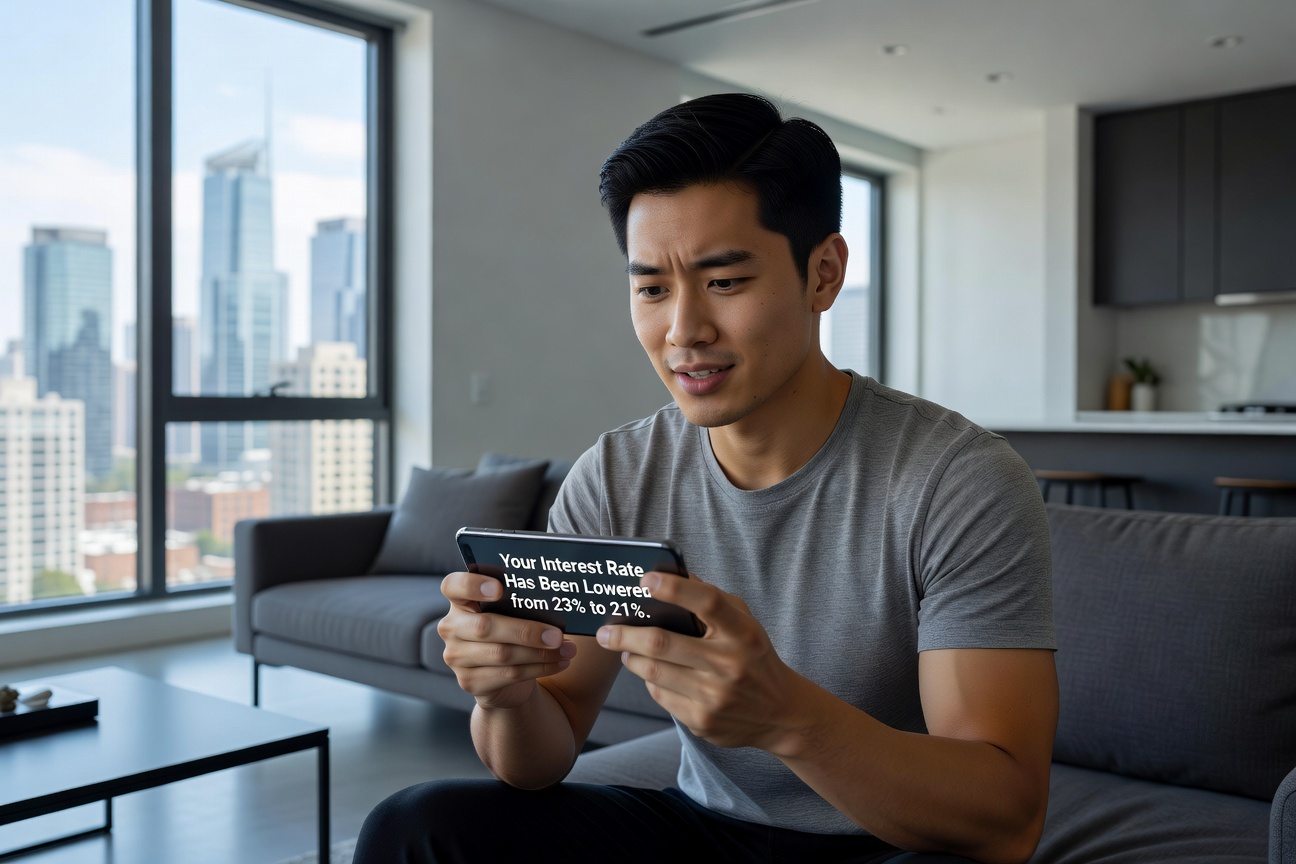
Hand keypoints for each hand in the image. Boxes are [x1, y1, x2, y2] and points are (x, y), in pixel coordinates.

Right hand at [438, 571, 577, 709]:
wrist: (502, 678)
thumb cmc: (509, 632)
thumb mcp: (511, 614)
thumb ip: (520, 605)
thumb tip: (555, 605)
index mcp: (460, 601)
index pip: (453, 586)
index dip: (473, 585)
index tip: (499, 588)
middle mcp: (451, 628)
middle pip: (484, 626)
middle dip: (526, 631)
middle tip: (557, 635)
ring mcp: (456, 657)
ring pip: (501, 654)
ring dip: (540, 653)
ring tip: (567, 650)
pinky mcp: (469, 681)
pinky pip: (508, 674)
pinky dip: (539, 669)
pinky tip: (559, 663)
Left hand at [596, 571, 802, 749]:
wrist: (780, 713)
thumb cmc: (754, 657)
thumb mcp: (745, 623)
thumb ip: (713, 600)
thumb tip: (671, 576)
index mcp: (742, 632)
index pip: (707, 602)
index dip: (673, 588)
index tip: (644, 580)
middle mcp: (729, 664)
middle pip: (661, 643)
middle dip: (624, 633)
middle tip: (604, 630)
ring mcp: (714, 696)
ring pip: (652, 672)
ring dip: (630, 657)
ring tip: (623, 648)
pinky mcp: (702, 721)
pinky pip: (660, 695)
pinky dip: (650, 681)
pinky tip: (653, 673)